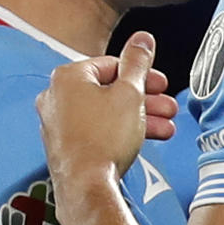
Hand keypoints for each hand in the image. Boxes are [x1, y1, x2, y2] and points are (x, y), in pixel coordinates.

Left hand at [36, 31, 178, 183]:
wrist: (86, 185)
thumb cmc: (103, 138)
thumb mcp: (130, 93)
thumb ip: (138, 63)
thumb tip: (142, 39)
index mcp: (68, 76)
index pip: (112, 65)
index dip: (143, 74)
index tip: (160, 83)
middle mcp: (57, 96)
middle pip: (109, 89)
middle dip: (145, 99)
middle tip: (166, 106)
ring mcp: (58, 122)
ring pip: (105, 111)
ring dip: (138, 117)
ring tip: (164, 128)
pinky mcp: (64, 144)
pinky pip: (96, 129)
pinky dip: (119, 131)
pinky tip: (142, 140)